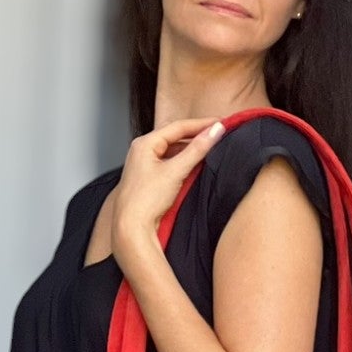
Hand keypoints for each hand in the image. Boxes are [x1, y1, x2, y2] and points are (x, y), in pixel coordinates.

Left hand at [110, 116, 225, 270]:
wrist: (130, 229)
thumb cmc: (145, 201)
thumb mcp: (175, 171)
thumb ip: (197, 149)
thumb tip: (216, 130)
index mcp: (144, 143)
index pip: (178, 126)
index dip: (202, 124)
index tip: (221, 123)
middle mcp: (141, 151)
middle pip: (175, 137)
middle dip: (197, 135)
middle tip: (218, 134)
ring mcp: (143, 165)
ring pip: (172, 151)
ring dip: (191, 149)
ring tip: (210, 148)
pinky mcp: (147, 179)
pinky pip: (169, 164)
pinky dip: (183, 162)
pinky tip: (194, 165)